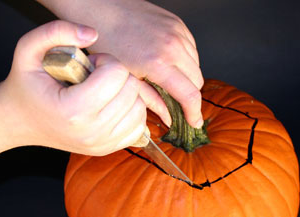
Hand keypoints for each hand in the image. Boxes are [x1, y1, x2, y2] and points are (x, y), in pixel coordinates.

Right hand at [1, 20, 150, 155]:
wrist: (21, 122)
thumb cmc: (27, 85)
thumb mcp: (28, 50)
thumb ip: (56, 32)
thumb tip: (92, 35)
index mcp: (73, 110)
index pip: (116, 74)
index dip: (106, 61)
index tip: (90, 65)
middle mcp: (91, 131)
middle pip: (131, 90)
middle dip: (117, 76)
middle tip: (96, 77)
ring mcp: (102, 143)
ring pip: (140, 108)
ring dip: (126, 93)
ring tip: (103, 91)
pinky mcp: (109, 148)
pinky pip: (139, 126)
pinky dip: (131, 111)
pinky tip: (112, 106)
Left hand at [37, 0, 203, 127]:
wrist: (101, 7)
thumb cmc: (106, 41)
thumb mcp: (125, 78)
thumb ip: (151, 100)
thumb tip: (168, 117)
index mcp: (158, 63)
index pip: (191, 94)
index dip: (194, 113)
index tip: (194, 121)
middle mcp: (173, 46)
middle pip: (198, 81)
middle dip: (189, 95)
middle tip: (175, 101)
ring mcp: (177, 32)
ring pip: (196, 65)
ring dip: (187, 77)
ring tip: (168, 79)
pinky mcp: (178, 23)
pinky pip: (191, 49)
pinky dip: (185, 60)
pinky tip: (168, 61)